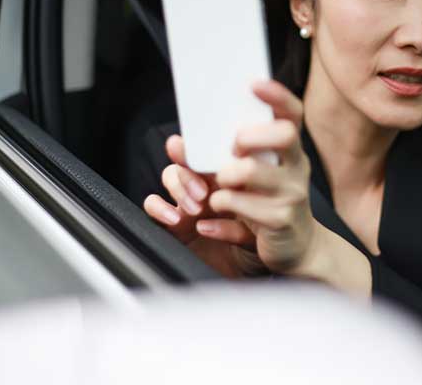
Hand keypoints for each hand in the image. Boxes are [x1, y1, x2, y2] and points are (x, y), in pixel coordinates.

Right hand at [143, 135, 266, 277]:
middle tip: (203, 193)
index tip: (210, 153)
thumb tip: (236, 182)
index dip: (207, 147)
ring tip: (195, 208)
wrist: (256, 275)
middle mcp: (209, 187)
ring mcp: (189, 203)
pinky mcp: (173, 224)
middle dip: (190, 171)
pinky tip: (175, 218)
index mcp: (233, 177)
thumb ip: (254, 199)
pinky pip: (153, 205)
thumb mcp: (268, 216)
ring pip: (171, 176)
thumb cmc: (268, 240)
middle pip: (189, 159)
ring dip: (179, 187)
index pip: (215, 152)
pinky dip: (159, 207)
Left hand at [205, 80, 320, 274]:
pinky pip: (245, 207)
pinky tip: (210, 220)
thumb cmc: (264, 202)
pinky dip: (221, 209)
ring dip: (226, 177)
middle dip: (250, 136)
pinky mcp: (282, 220)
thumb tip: (174, 144)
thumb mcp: (243, 176)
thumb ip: (212, 158)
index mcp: (288, 149)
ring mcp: (293, 193)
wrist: (295, 248)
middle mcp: (296, 166)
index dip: (277, 95)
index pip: (292, 114)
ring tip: (218, 188)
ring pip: (254, 171)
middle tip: (232, 148)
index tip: (253, 84)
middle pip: (284, 134)